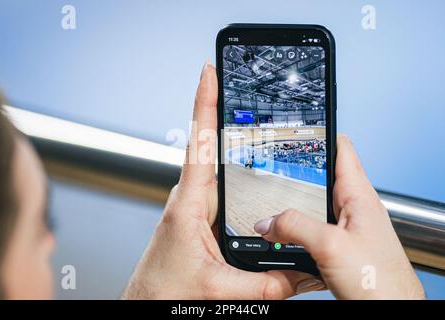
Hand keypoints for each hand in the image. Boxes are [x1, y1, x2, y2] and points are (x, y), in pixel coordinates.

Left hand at [122, 62, 322, 299]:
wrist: (145, 303)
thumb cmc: (162, 292)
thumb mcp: (219, 289)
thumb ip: (265, 284)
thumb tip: (300, 276)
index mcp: (189, 204)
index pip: (200, 143)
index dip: (204, 103)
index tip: (209, 72)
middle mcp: (190, 198)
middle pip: (209, 145)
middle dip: (222, 112)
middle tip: (234, 82)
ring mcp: (194, 206)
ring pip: (216, 167)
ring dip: (229, 142)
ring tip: (249, 118)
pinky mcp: (199, 217)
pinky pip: (220, 187)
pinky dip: (234, 173)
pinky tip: (247, 171)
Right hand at [254, 135, 424, 298]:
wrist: (390, 310)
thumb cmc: (379, 281)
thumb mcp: (329, 246)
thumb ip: (294, 227)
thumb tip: (267, 222)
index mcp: (359, 196)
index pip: (342, 149)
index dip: (322, 132)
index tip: (302, 125)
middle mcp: (356, 208)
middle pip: (324, 176)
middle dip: (299, 172)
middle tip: (276, 166)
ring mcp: (349, 227)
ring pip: (317, 205)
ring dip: (296, 204)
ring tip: (275, 203)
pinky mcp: (343, 246)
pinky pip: (316, 228)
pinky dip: (299, 228)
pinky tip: (288, 235)